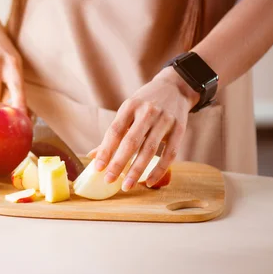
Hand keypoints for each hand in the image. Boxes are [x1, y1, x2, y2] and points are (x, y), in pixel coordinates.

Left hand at [93, 67, 199, 190]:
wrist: (176, 87)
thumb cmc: (145, 103)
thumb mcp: (128, 111)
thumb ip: (114, 133)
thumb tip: (93, 156)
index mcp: (130, 106)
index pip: (115, 131)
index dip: (105, 150)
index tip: (97, 167)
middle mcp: (147, 112)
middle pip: (131, 142)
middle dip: (118, 163)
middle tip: (108, 180)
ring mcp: (165, 120)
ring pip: (150, 150)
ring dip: (137, 170)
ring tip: (126, 185)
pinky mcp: (180, 129)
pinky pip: (170, 153)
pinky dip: (159, 170)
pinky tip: (148, 182)